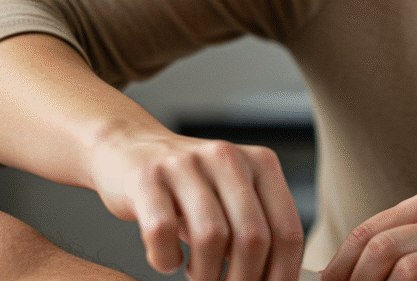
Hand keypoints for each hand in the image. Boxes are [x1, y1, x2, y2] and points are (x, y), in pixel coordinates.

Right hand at [87, 132, 304, 280]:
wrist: (128, 148)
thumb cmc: (189, 187)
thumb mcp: (231, 199)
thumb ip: (257, 231)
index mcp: (260, 163)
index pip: (287, 229)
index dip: (283, 273)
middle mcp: (226, 158)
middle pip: (253, 237)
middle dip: (244, 279)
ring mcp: (184, 165)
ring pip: (211, 236)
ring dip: (206, 274)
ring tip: (199, 276)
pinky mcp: (146, 178)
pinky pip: (162, 232)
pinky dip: (166, 259)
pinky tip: (169, 260)